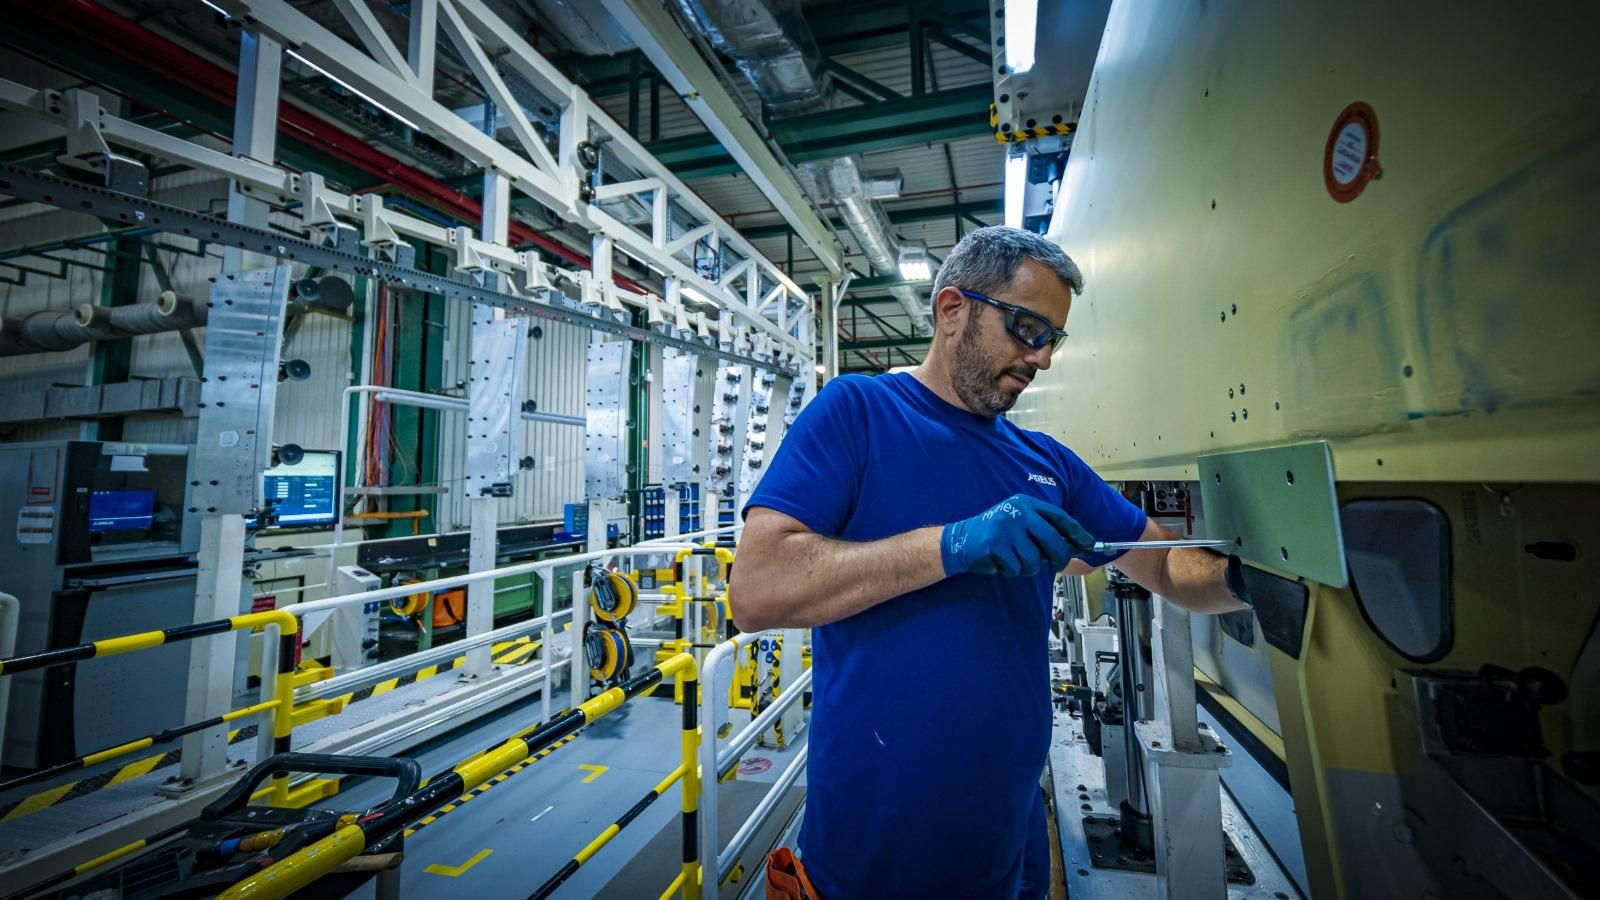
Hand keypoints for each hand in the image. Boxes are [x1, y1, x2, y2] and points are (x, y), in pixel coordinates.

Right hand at [940, 494, 1096, 577]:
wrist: (960, 540)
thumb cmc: (995, 534)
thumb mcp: (1020, 524)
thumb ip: (1044, 532)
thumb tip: (1075, 547)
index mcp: (1027, 504)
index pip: (1060, 517)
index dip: (1078, 532)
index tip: (1089, 544)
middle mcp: (1018, 512)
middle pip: (1053, 541)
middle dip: (1058, 558)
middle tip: (1056, 565)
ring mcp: (1006, 528)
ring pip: (1034, 560)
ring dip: (1026, 567)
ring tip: (1013, 559)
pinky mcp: (995, 545)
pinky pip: (1016, 568)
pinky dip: (1011, 571)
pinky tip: (1000, 562)